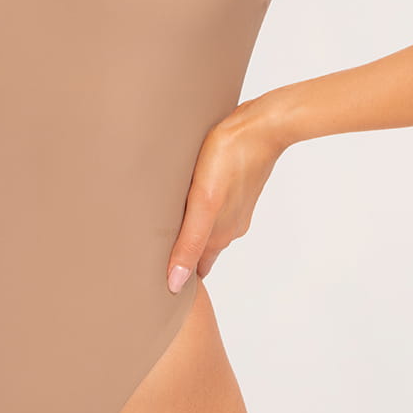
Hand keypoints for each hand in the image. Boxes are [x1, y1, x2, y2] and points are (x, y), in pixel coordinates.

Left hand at [166, 95, 288, 288]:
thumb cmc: (229, 158)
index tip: (156, 285)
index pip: (195, 269)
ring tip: (161, 232)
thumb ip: (189, 243)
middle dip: (181, 259)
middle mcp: (228, 225)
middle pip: (201, 251)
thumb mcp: (204, 204)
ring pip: (207, 229)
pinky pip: (214, 209)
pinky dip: (198, 214)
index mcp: (218, 234)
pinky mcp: (236, 187)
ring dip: (188, 234)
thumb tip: (175, 283)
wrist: (262, 126)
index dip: (177, 278)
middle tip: (151, 261)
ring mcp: (234, 206)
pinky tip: (186, 203)